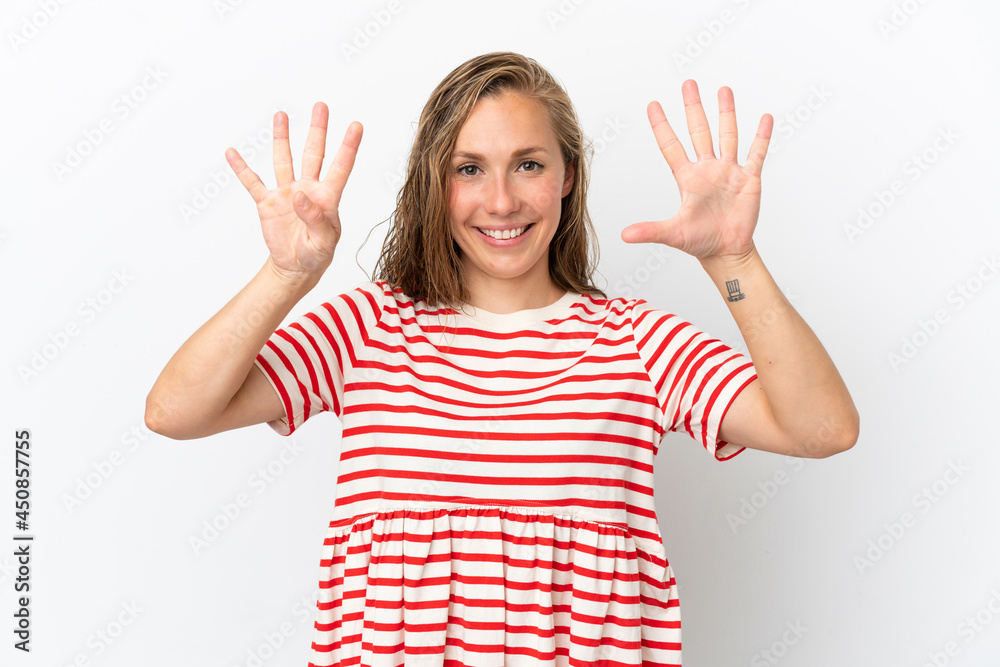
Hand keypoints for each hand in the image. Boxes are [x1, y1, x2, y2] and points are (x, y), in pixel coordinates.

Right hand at [225, 102, 362, 281]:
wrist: (296, 266)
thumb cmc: (317, 253)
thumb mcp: (324, 241)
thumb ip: (316, 218)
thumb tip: (300, 195)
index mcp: (327, 197)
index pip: (340, 168)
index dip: (349, 147)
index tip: (357, 125)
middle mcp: (307, 189)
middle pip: (313, 154)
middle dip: (318, 130)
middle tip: (321, 106)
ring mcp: (286, 193)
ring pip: (284, 159)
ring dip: (282, 138)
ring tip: (281, 115)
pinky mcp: (267, 203)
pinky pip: (253, 182)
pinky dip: (242, 168)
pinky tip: (233, 152)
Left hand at [621, 80, 771, 265]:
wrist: (726, 252)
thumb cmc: (700, 242)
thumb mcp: (672, 234)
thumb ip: (650, 231)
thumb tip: (624, 235)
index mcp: (688, 178)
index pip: (671, 146)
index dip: (662, 125)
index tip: (652, 104)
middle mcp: (707, 169)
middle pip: (699, 131)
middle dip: (693, 108)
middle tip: (688, 84)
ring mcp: (729, 172)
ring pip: (727, 136)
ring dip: (726, 114)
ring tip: (724, 90)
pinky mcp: (749, 180)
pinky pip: (756, 154)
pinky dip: (761, 137)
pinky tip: (765, 118)